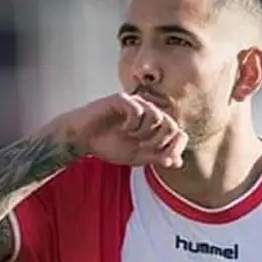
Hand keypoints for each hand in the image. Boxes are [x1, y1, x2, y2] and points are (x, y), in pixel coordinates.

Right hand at [52, 93, 187, 167]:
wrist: (83, 139)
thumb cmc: (108, 145)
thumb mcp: (137, 157)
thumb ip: (157, 157)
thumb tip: (178, 162)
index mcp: (154, 125)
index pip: (178, 133)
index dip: (176, 148)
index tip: (164, 160)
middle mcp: (148, 112)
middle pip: (171, 124)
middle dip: (159, 142)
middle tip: (143, 147)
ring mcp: (136, 104)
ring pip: (157, 116)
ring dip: (145, 133)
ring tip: (132, 137)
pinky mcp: (122, 99)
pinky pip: (138, 110)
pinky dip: (133, 124)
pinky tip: (123, 128)